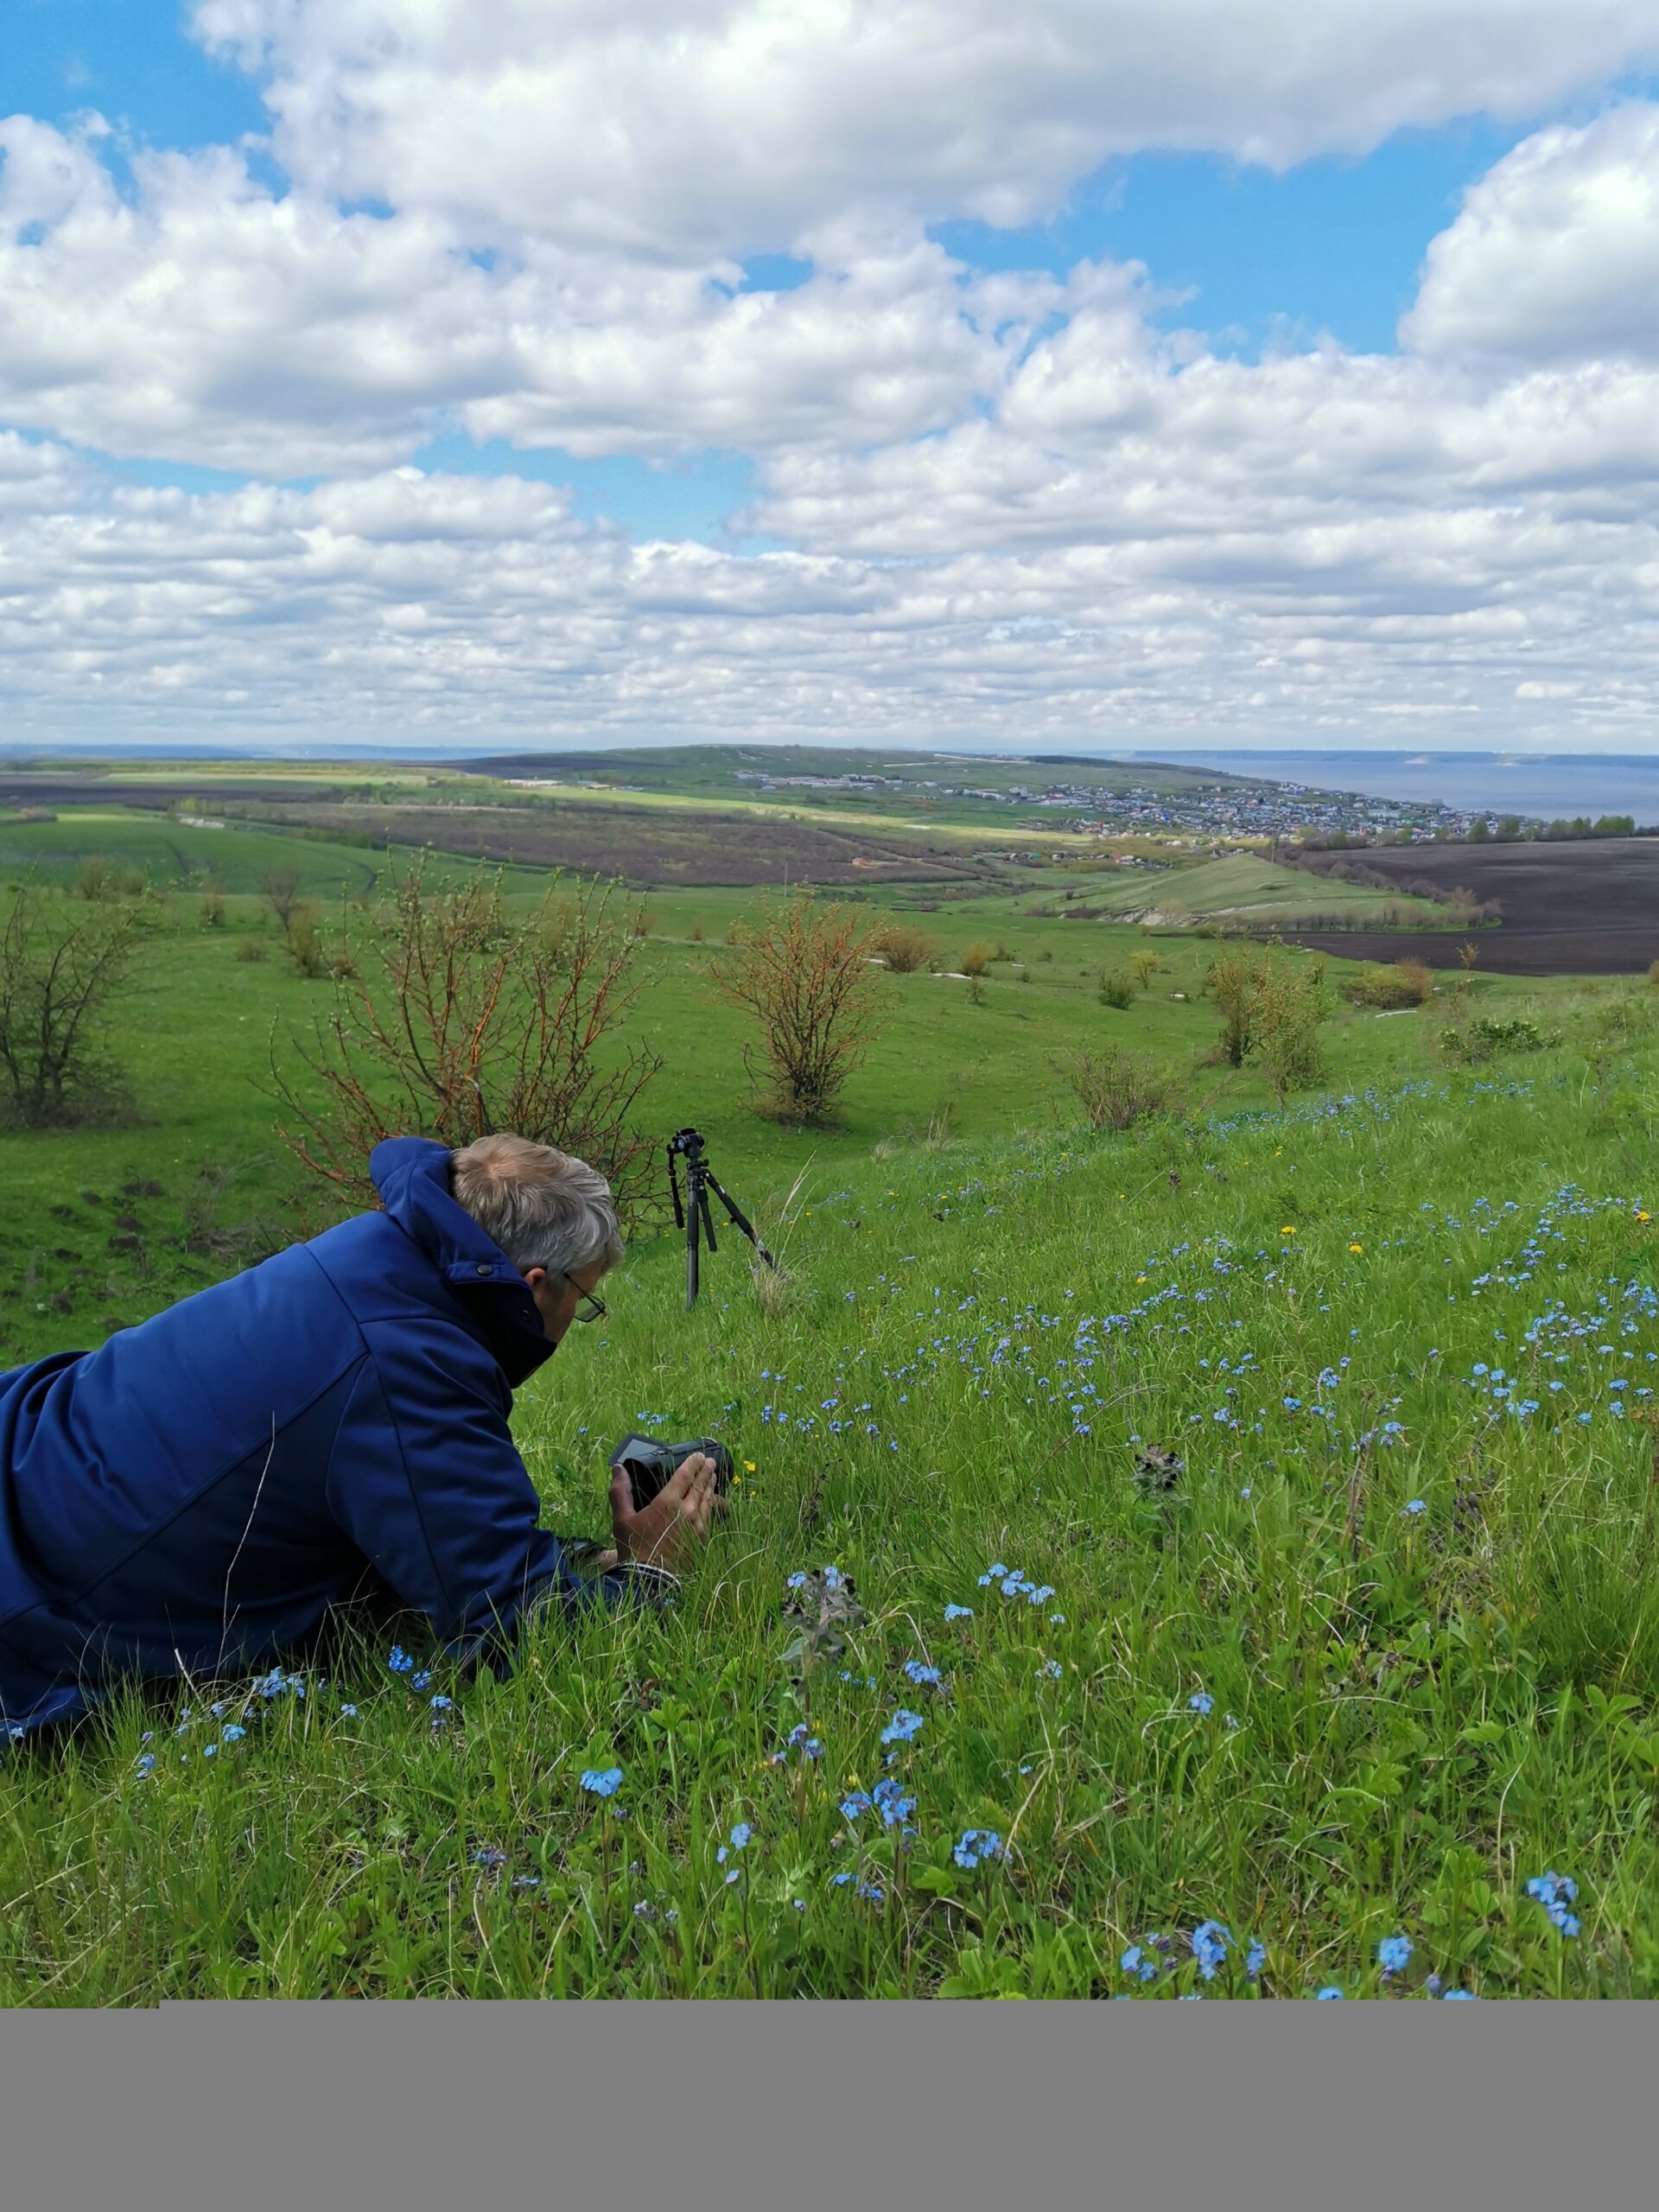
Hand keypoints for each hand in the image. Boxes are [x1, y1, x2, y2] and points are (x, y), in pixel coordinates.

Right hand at [608, 1451, 720, 1575]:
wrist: (650, 1582)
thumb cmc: (633, 1549)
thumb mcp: (622, 1519)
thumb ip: (620, 1492)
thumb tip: (618, 1469)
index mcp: (668, 1502)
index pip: (685, 1475)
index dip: (692, 1463)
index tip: (698, 1455)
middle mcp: (688, 1511)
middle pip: (700, 1485)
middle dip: (705, 1472)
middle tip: (710, 1462)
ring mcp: (699, 1526)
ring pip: (708, 1500)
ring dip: (710, 1486)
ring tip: (713, 1477)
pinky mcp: (703, 1540)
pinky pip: (710, 1517)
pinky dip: (711, 1505)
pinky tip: (710, 1503)